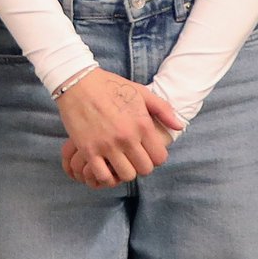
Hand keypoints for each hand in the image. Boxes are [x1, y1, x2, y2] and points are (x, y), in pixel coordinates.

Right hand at [54, 69, 183, 186]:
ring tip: (119, 162)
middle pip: (144, 169)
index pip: (159, 158)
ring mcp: (107, 145)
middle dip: (141, 166)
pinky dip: (105, 176)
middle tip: (132, 157)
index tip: (146, 152)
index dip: (155, 158)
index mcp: (141, 124)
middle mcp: (126, 137)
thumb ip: (163, 110)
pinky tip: (104, 165)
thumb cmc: (111, 86)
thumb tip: (179, 126)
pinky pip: (102, 176)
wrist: (78, 82)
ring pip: (126, 175)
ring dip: (124, 172)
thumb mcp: (140, 92)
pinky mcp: (88, 150)